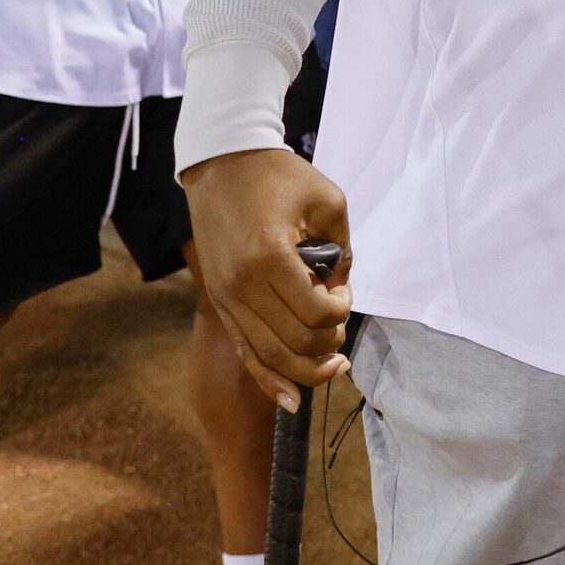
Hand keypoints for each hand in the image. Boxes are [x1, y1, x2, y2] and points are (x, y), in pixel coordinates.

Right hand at [181, 148, 354, 409]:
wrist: (223, 163)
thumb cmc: (281, 176)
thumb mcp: (328, 202)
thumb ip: (342, 251)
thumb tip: (340, 294)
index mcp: (268, 256)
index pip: (316, 313)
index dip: (341, 312)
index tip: (343, 292)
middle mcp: (241, 285)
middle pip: (294, 343)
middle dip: (328, 343)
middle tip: (340, 322)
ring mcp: (226, 298)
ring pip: (270, 358)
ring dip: (308, 369)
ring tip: (334, 362)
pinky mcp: (220, 304)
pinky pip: (246, 354)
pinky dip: (271, 381)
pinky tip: (294, 401)